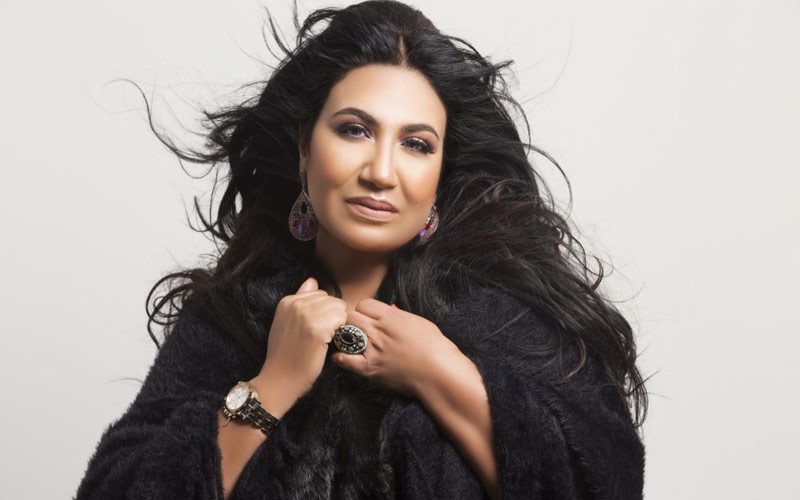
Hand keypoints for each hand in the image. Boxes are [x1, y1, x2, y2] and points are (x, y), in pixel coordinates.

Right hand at [258, 276, 347, 397]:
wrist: (280, 378)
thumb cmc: (286, 354)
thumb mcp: (286, 321)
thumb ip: (300, 298)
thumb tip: (313, 280)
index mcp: (287, 300)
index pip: (321, 294)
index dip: (323, 312)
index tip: (314, 328)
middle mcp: (296, 304)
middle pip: (332, 300)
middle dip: (332, 316)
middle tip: (322, 336)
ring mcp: (306, 316)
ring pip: (339, 308)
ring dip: (338, 324)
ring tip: (325, 339)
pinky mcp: (316, 329)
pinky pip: (342, 319)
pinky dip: (340, 331)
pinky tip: (328, 343)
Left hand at [329, 299, 460, 397]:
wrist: (438, 373)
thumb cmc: (435, 346)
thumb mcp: (417, 321)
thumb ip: (398, 317)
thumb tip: (387, 316)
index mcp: (390, 316)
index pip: (363, 304)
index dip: (365, 310)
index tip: (369, 316)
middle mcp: (378, 330)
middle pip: (351, 316)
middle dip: (354, 320)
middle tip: (360, 329)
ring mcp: (372, 349)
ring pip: (345, 334)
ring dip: (347, 336)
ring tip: (352, 340)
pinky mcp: (370, 368)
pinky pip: (345, 359)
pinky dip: (341, 357)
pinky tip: (344, 355)